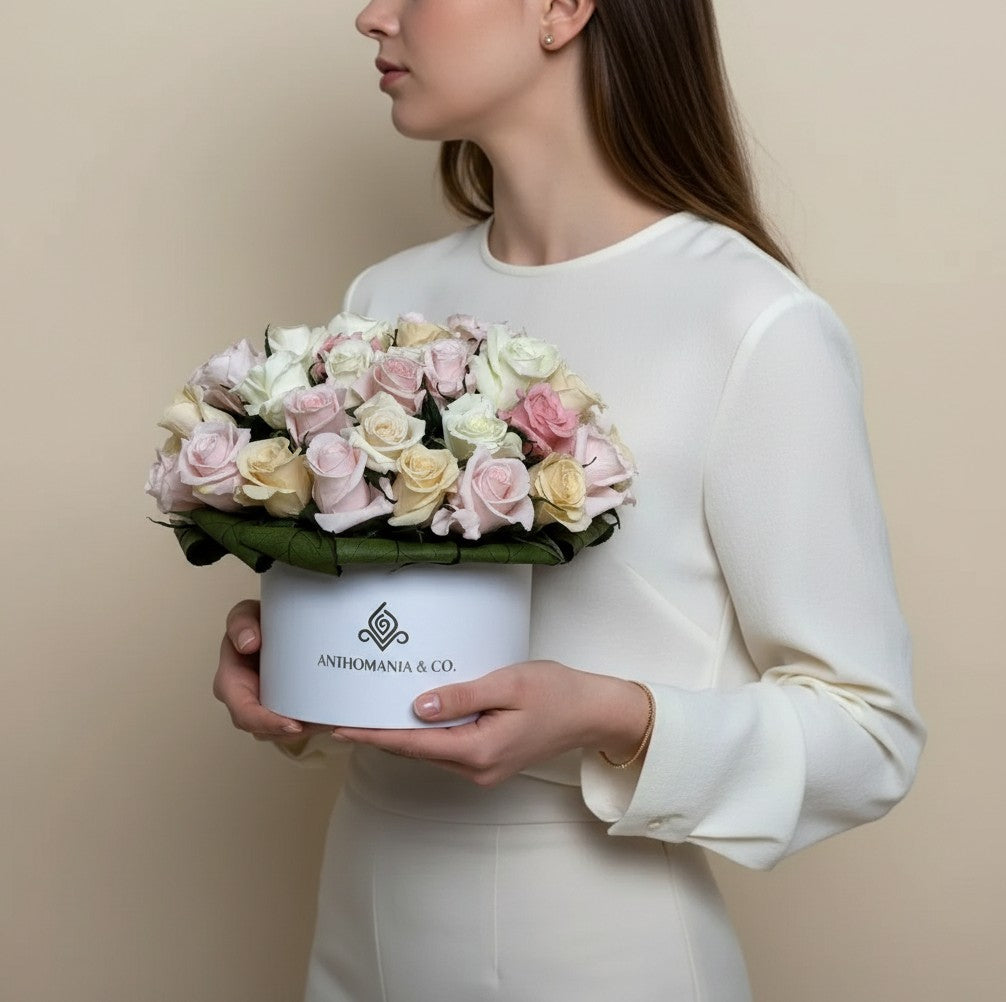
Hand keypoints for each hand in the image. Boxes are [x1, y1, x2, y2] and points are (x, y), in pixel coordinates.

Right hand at [212, 599, 329, 744]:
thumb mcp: (245, 615)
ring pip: (283, 732)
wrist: (273, 625)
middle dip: (294, 731)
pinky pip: (296, 723)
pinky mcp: (282, 707)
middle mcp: (246, 700)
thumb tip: (248, 643)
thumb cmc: (255, 624)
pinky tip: (333, 715)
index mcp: (231, 682)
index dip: (266, 722)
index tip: (292, 724)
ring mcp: (264, 707)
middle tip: (322, 725)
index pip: (244, 712)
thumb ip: (241, 623)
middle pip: (267, 729)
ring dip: (308, 729)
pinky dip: (313, 722)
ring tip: (332, 720)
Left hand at [330, 661, 651, 786]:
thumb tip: (416, 706)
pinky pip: (447, 748)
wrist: (593, 712)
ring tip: (370, 713)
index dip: (374, 735)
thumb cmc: (558, 693)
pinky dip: (426, 734)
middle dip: (381, 735)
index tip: (341, 727)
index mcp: (478, 751)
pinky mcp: (489, 760)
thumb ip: (461, 696)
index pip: (413, 744)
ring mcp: (484, 769)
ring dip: (402, 734)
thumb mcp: (508, 685)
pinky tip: (413, 716)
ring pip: (431, 751)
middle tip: (346, 715)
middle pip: (416, 751)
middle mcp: (477, 769)